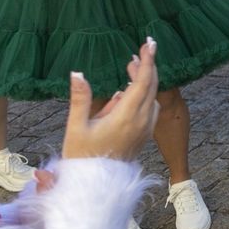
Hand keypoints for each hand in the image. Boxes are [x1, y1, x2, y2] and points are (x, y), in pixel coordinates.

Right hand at [61, 38, 159, 161]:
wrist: (96, 186)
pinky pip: (150, 108)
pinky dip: (144, 94)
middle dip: (148, 65)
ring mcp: (145, 128)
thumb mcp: (76, 127)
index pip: (143, 81)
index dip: (148, 60)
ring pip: (152, 97)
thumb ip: (80, 99)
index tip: (150, 42)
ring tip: (131, 66)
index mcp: (127, 116)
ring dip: (145, 80)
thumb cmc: (83, 157)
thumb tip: (78, 73)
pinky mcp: (144, 134)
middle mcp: (142, 121)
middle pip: (152, 86)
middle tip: (141, 49)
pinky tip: (129, 91)